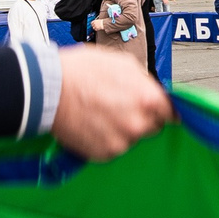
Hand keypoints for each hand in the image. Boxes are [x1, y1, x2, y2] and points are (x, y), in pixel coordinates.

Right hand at [51, 46, 172, 159]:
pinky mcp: (104, 154)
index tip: (157, 110)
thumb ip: (145, 82)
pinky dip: (105, 139)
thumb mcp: (122, 63)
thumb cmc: (82, 71)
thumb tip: (156, 92)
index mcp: (147, 100)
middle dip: (140, 117)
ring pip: (131, 138)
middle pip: (152, 126)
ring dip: (121, 129)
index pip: (170, 113)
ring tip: (100, 113)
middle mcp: (138, 124)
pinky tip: (92, 124)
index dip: (162, 109)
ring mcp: (121, 142)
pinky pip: (113, 147)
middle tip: (118, 106)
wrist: (48, 90)